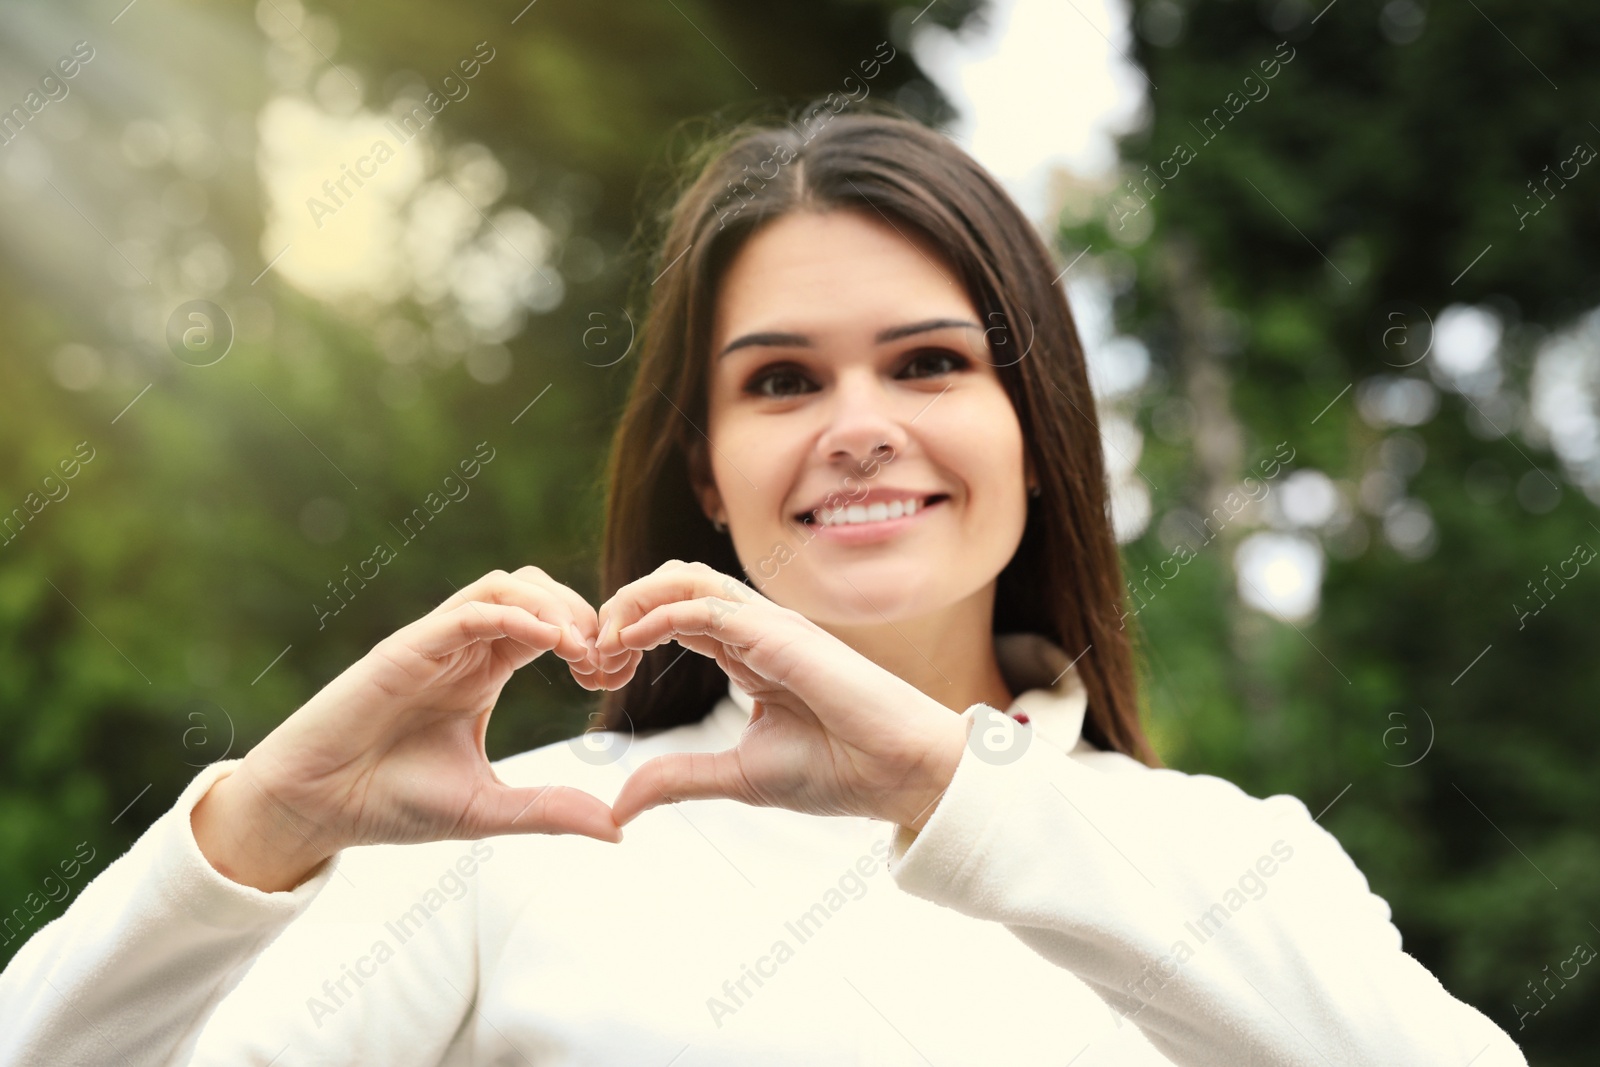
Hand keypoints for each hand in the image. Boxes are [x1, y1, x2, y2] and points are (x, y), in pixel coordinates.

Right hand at [192, 567, 621, 892]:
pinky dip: (516, 615)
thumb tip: (618, 828)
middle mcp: (464, 648)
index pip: (551, 625)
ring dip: (554, 605)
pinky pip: (471, 611)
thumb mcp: (489, 810)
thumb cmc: (392, 804)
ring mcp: (435, 643)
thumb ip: (550, 810)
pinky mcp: (408, 648)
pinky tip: (550, 642)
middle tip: (605, 660)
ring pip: (507, 585)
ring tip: (582, 650)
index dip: (591, 640)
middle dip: (582, 614)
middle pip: (537, 590)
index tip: (614, 677)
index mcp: (485, 672)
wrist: (317, 810)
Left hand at [595, 560, 968, 830]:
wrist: (903, 774)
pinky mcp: (779, 635)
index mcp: (749, 653)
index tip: (596, 677)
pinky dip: (657, 616)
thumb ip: (678, 779)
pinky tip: (629, 645)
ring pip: (682, 579)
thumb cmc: (841, 770)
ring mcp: (769, 626)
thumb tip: (617, 806)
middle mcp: (756, 630)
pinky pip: (704, 606)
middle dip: (619, 611)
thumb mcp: (738, 776)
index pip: (673, 616)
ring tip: (603, 648)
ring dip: (630, 604)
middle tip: (590, 660)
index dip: (626, 636)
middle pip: (670, 584)